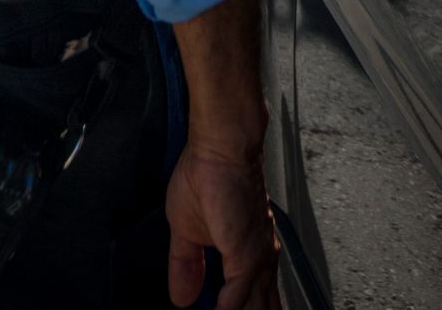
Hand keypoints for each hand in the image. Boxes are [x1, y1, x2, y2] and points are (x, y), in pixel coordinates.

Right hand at [165, 135, 275, 309]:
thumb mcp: (186, 229)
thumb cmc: (208, 175)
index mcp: (249, 256)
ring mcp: (256, 260)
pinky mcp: (246, 256)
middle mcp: (259, 260)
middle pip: (258, 307)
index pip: (249, 302)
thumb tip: (182, 299)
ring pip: (252, 307)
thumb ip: (186, 265)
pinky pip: (236, 299)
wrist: (220, 148)